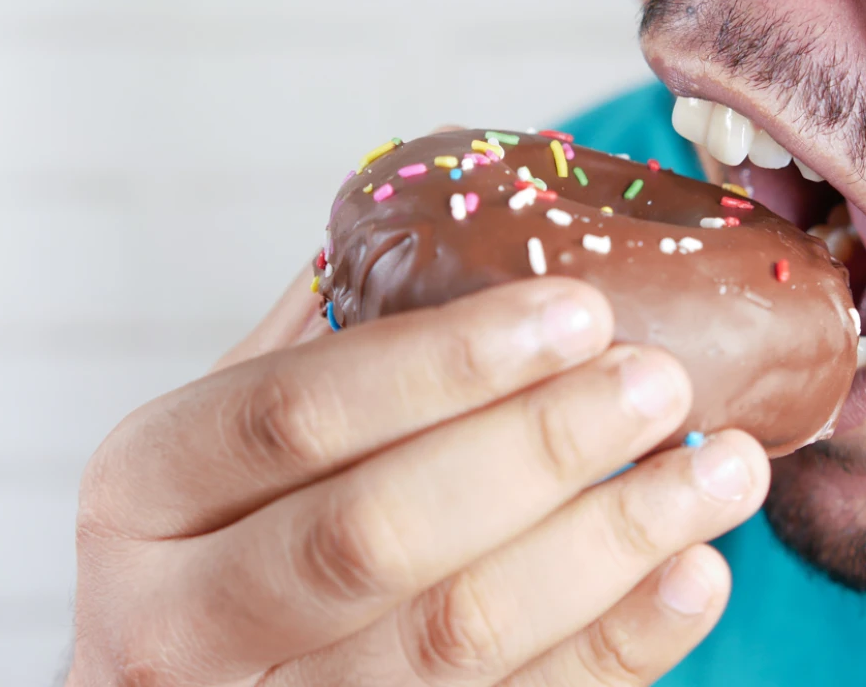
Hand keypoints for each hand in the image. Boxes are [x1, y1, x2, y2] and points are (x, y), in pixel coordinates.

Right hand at [67, 266, 769, 685]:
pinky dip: (616, 647)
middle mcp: (177, 619)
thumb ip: (319, 346)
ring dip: (609, 548)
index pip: (294, 413)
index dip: (445, 363)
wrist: (185, 683)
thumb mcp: (228, 433)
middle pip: (375, 533)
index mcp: (144, 490)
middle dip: (539, 449)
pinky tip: (694, 576)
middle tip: (661, 382)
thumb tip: (461, 224)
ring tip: (721, 472)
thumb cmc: (226, 532)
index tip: (580, 310)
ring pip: (453, 639)